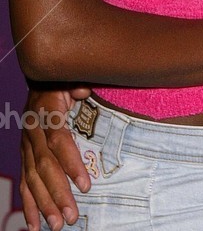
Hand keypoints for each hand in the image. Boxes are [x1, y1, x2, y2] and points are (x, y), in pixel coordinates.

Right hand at [20, 85, 90, 229]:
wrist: (42, 82)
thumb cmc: (65, 83)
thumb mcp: (73, 79)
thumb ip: (79, 86)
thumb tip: (84, 92)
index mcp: (46, 112)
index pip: (58, 141)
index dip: (70, 163)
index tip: (86, 185)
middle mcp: (33, 132)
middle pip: (44, 166)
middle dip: (58, 193)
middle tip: (72, 216)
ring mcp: (26, 146)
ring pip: (33, 179)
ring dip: (44, 204)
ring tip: (57, 225)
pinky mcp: (24, 156)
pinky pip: (25, 183)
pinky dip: (29, 205)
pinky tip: (35, 225)